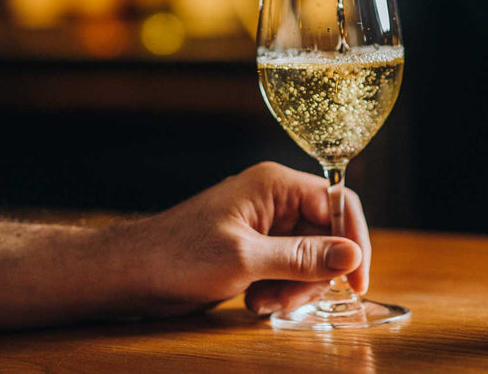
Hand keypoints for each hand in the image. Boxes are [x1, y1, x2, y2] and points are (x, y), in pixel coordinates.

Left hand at [118, 161, 371, 316]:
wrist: (130, 274)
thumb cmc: (177, 256)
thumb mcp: (246, 259)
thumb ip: (302, 257)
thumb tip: (352, 255)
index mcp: (275, 184)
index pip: (339, 203)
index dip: (355, 241)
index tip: (358, 282)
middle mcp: (275, 200)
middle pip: (328, 235)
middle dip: (316, 274)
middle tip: (291, 300)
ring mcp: (264, 225)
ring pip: (310, 258)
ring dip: (295, 287)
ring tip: (263, 303)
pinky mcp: (255, 249)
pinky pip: (288, 269)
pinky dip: (280, 290)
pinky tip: (254, 301)